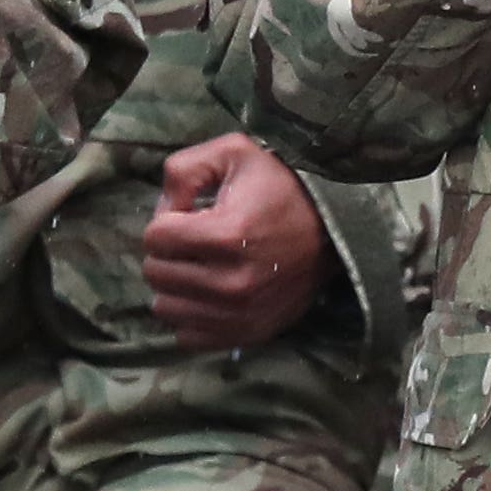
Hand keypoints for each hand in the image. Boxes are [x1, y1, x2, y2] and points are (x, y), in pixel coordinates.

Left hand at [139, 135, 332, 348]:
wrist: (336, 229)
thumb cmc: (280, 186)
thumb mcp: (231, 153)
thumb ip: (182, 171)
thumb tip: (162, 212)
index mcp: (227, 235)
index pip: (154, 238)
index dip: (164, 221)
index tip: (190, 217)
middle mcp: (234, 282)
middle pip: (157, 274)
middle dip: (167, 254)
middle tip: (193, 244)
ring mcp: (244, 312)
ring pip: (168, 308)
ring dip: (174, 287)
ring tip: (197, 270)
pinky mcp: (252, 332)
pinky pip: (191, 337)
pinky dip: (189, 318)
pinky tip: (204, 298)